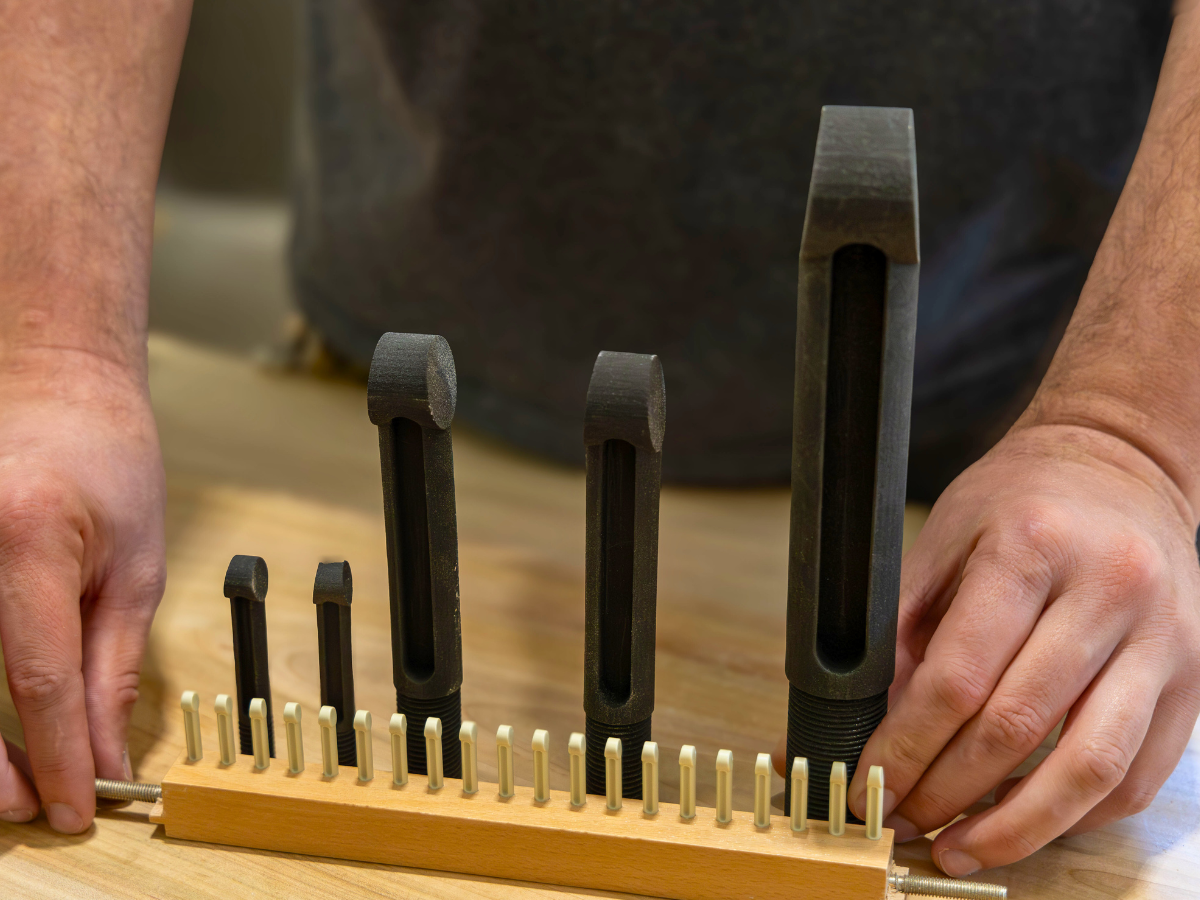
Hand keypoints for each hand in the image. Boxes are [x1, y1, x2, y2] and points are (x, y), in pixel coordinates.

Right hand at [0, 347, 164, 831]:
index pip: (38, 678)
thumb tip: (101, 755)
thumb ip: (113, 668)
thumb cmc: (109, 463)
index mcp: (25, 540)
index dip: (56, 755)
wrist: (58, 388)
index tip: (77, 807)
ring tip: (10, 778)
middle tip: (34, 804)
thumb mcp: (134, 568)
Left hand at [846, 422, 1199, 874]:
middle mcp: (1108, 592)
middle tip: (905, 819)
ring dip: (1018, 826)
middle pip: (1019, 727)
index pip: (959, 677)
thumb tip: (865, 720)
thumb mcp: (944, 537)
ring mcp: (1163, 639)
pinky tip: (1027, 823)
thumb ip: (905, 626)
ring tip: (962, 847)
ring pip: (1091, 767)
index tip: (871, 782)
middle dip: (948, 791)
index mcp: (1032, 548)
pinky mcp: (1194, 678)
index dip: (905, 746)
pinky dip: (1078, 814)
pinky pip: (1136, 774)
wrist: (1120, 466)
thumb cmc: (1021, 499)